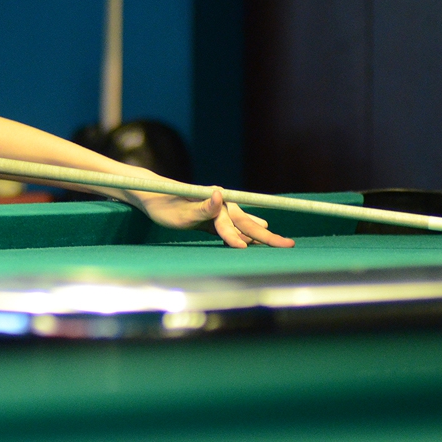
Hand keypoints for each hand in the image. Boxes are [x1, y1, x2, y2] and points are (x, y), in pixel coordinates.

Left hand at [136, 187, 295, 248]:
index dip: (238, 235)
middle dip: (266, 235)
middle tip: (288, 245)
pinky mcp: (212, 218)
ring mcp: (217, 210)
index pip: (230, 221)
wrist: (153, 194)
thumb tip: (220, 193)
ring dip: (260, 233)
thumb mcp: (179, 210)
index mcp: (213, 200)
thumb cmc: (163, 204)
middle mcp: (220, 203)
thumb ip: (202, 207)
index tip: (244, 247)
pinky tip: (255, 238)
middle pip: (245, 222)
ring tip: (280, 241)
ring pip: (243, 224)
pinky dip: (246, 233)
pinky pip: (233, 227)